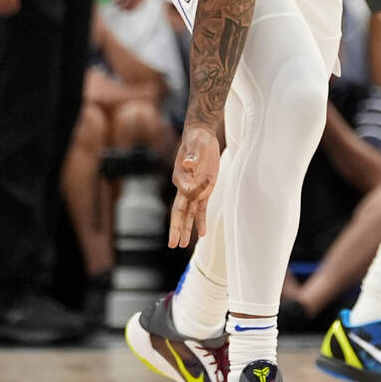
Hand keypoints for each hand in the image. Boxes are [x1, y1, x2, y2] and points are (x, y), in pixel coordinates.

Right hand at [169, 123, 220, 247]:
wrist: (201, 136)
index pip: (187, 192)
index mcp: (180, 177)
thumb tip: (188, 163)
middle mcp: (184, 186)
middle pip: (179, 211)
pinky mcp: (204, 189)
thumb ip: (192, 156)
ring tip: (181, 245)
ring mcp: (194, 189)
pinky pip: (201, 209)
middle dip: (176, 228)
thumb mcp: (196, 145)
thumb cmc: (197, 140)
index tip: (208, 180)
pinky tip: (202, 233)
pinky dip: (201, 221)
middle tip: (172, 244)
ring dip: (186, 229)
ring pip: (188, 214)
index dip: (197, 191)